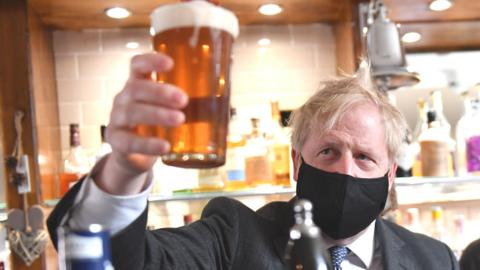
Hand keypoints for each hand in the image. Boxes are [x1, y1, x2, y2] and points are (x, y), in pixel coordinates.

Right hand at [97, 53, 187, 194]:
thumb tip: (226, 95)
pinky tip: (165, 146)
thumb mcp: (167, 110)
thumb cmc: (156, 125)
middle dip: (160, 92)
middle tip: (183, 99)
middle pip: (136, 88)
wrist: (134, 156)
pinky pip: (129, 141)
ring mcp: (117, 120)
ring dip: (157, 114)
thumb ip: (187, 102)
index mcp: (137, 84)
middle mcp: (124, 98)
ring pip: (132, 113)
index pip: (137, 65)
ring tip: (179, 119)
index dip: (150, 61)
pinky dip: (148, 144)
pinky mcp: (117, 142)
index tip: (170, 63)